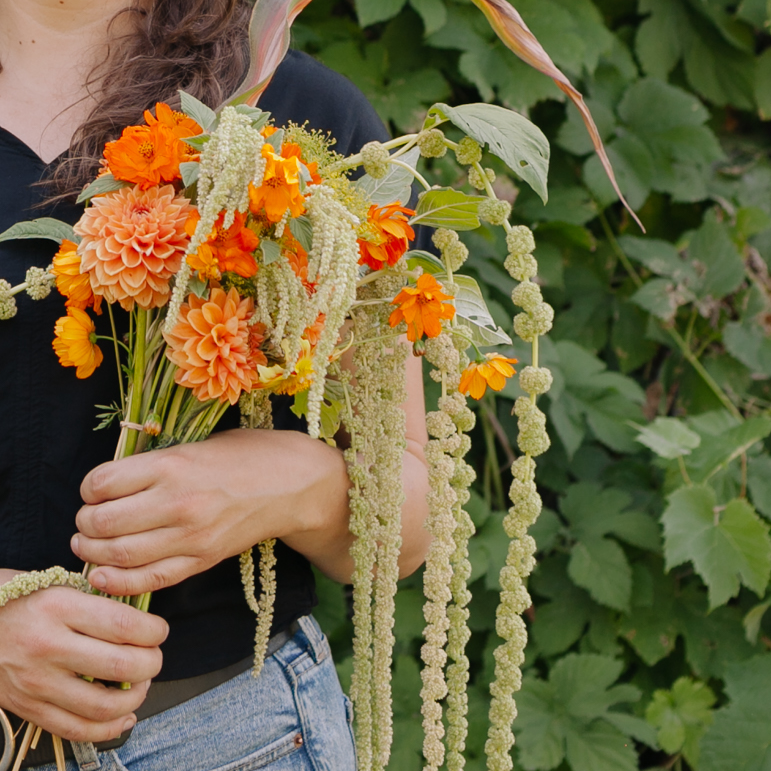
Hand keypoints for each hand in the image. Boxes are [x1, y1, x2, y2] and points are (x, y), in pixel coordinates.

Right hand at [0, 585, 166, 742]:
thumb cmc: (20, 600)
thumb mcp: (58, 586)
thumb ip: (98, 603)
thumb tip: (142, 622)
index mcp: (59, 608)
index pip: (124, 625)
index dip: (154, 631)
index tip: (159, 630)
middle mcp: (47, 646)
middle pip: (121, 665)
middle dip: (152, 663)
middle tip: (154, 656)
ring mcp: (35, 682)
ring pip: (103, 705)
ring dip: (135, 697)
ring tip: (141, 684)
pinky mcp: (27, 708)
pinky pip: (76, 729)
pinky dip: (108, 727)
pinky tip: (124, 714)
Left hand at [72, 429, 352, 594]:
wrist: (295, 484)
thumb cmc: (247, 455)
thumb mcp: (199, 444)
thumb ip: (156, 465)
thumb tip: (111, 485)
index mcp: (174, 465)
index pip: (101, 483)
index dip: (89, 489)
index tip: (95, 490)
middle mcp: (177, 502)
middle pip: (102, 522)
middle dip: (84, 524)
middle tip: (87, 521)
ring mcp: (190, 536)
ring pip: (118, 555)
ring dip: (92, 553)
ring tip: (89, 546)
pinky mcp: (202, 560)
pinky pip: (149, 580)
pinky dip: (118, 582)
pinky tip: (104, 576)